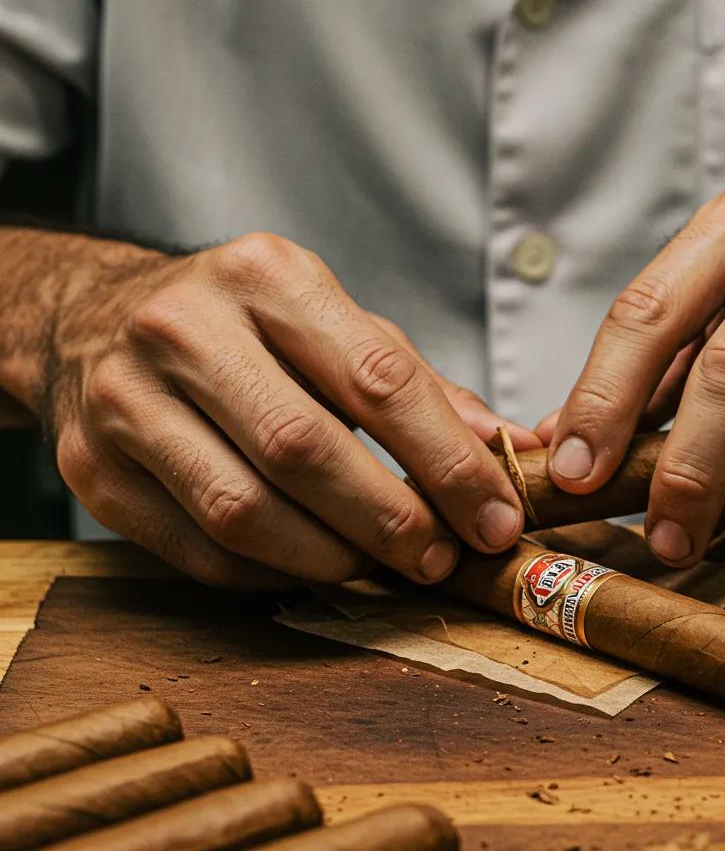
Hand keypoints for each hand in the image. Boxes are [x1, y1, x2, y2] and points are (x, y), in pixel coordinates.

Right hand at [50, 232, 535, 587]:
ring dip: (332, 556)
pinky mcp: (91, 469)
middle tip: (442, 557)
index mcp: (265, 276)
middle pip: (305, 448)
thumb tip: (508, 449)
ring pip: (244, 509)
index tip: (496, 517)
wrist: (97, 320)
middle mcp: (185, 328)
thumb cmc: (243, 325)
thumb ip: (418, 386)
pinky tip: (310, 566)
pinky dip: (269, 574)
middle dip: (391, 519)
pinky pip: (197, 550)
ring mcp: (123, 400)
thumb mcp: (331, 324)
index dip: (447, 461)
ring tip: (381, 566)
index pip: (376, 377)